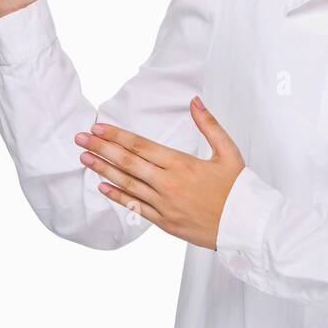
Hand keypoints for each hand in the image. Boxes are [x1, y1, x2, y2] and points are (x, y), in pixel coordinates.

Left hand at [74, 97, 244, 249]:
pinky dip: (118, 196)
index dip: (117, 136)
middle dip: (101, 149)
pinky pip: (136, 207)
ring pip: (127, 184)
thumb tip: (195, 101)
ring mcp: (164, 204)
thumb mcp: (229, 152)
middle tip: (80, 139)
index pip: (141, 146)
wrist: (246, 226)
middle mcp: (168, 183)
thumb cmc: (239, 189)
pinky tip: (103, 187)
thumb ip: (209, 125)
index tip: (98, 128)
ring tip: (85, 159)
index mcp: (182, 164)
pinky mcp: (165, 222)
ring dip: (103, 170)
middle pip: (128, 162)